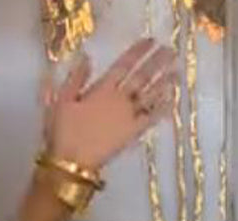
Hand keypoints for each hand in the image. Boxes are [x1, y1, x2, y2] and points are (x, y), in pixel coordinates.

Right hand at [45, 39, 177, 170]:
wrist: (72, 162)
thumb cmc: (63, 133)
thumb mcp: (60, 102)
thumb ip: (74, 79)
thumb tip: (86, 58)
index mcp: (102, 89)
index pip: (124, 65)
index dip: (138, 52)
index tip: (150, 41)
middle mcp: (119, 99)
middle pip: (142, 76)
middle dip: (157, 62)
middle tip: (171, 51)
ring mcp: (128, 116)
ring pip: (150, 94)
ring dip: (164, 81)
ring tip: (177, 70)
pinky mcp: (132, 133)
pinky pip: (151, 117)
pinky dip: (162, 108)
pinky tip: (172, 99)